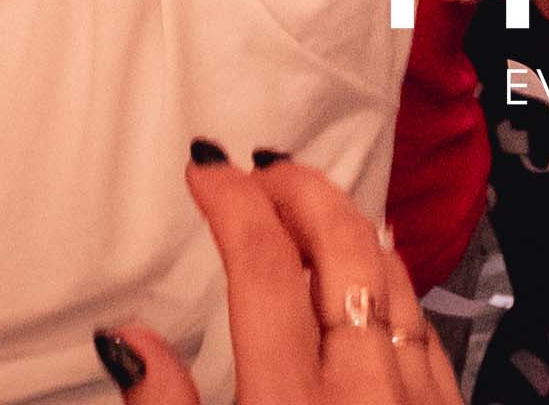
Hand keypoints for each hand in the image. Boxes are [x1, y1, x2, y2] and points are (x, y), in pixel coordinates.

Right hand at [101, 153, 453, 404]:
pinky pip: (422, 319)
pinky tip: (378, 257)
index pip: (263, 268)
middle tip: (258, 167)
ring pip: (389, 274)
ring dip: (348, 222)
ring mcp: (414, 398)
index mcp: (290, 402)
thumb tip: (126, 341)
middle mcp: (362, 388)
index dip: (232, 203)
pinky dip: (393, 271)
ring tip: (309, 197)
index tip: (205, 168)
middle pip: (339, 250)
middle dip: (298, 190)